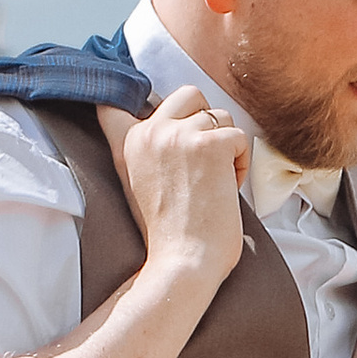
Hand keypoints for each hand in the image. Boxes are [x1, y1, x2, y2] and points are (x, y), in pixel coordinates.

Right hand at [101, 88, 248, 302]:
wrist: (184, 263)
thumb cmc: (169, 233)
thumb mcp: (135, 184)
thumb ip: (141, 150)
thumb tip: (162, 123)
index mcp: (127, 142)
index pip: (115, 100)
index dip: (135, 94)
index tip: (141, 99)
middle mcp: (149, 132)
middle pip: (188, 94)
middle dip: (205, 121)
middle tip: (205, 161)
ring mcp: (179, 136)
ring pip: (220, 115)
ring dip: (226, 146)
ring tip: (216, 181)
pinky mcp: (210, 145)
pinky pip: (238, 136)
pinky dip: (241, 163)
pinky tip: (228, 189)